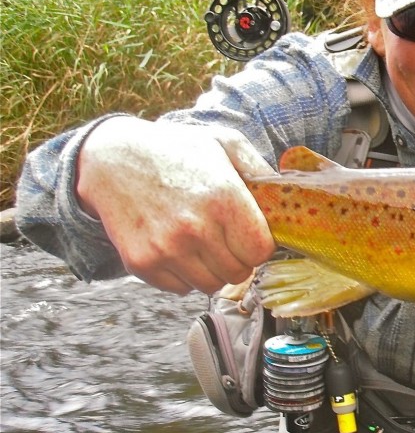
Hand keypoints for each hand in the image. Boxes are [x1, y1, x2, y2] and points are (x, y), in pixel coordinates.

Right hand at [76, 118, 275, 294]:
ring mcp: (166, 249)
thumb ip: (259, 169)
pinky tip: (178, 248)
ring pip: (211, 285)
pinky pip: (181, 288)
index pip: (261, 251)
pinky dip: (184, 275)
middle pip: (239, 273)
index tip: (250, 235)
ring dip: (212, 269)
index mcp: (223, 199)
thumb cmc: (174, 149)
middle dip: (238, 258)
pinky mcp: (142, 263)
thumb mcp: (224, 143)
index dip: (259, 245)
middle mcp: (196, 228)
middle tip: (224, 238)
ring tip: (201, 242)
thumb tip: (286, 195)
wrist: (111, 159)